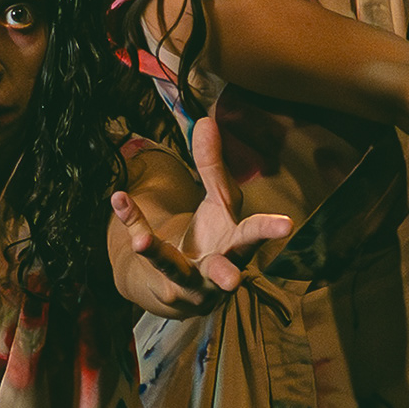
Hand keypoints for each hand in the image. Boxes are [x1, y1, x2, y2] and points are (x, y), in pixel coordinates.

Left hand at [109, 116, 298, 316]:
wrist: (186, 286)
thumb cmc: (213, 238)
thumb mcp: (217, 201)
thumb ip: (213, 165)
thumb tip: (206, 120)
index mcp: (237, 243)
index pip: (254, 233)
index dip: (270, 229)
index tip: (288, 225)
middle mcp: (219, 267)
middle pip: (227, 268)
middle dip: (230, 273)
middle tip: (233, 282)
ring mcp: (190, 280)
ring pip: (175, 269)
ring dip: (160, 255)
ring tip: (141, 243)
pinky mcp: (161, 280)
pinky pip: (144, 249)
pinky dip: (132, 222)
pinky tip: (120, 199)